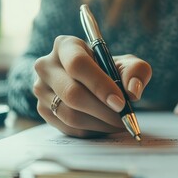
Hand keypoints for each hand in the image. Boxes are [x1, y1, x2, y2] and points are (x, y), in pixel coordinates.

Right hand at [33, 35, 151, 136]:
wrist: (92, 81)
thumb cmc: (110, 69)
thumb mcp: (128, 64)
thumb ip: (137, 72)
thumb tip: (132, 92)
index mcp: (66, 46)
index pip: (78, 65)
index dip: (100, 85)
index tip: (120, 102)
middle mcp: (47, 65)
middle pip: (72, 94)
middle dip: (103, 111)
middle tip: (123, 119)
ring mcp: (41, 89)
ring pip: (70, 115)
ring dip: (99, 124)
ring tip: (118, 123)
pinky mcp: (42, 109)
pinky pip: (68, 128)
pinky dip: (91, 131)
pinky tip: (105, 126)